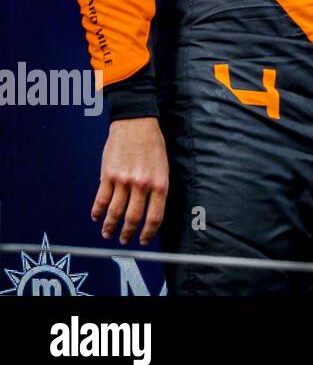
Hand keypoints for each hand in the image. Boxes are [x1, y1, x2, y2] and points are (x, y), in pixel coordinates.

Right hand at [91, 117, 168, 244]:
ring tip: (108, 234)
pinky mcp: (108, 175)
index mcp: (160, 183)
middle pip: (133, 218)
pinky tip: (96, 217)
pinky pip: (101, 199)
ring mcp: (123, 180)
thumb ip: (157, 188)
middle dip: (128, 233)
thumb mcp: (163, 167)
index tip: (144, 240)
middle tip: (124, 240)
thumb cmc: (152, 144)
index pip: (155, 216)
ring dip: (110, 226)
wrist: (136, 124)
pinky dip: (97, 212)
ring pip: (114, 212)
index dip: (148, 232)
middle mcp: (142, 184)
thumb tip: (151, 211)